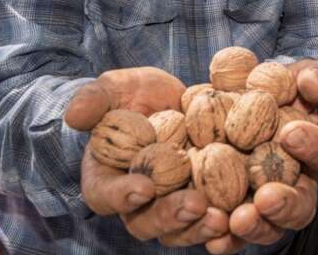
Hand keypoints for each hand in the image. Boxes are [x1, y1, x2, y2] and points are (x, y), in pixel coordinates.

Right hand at [66, 68, 231, 244]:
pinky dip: (228, 227)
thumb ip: (95, 98)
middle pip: (146, 222)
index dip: (121, 196)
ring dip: (199, 227)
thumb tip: (74, 115)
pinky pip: (213, 223)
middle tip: (193, 205)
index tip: (142, 187)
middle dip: (169, 216)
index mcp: (107, 178)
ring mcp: (172, 206)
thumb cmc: (136, 95)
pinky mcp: (205, 203)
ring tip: (221, 218)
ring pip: (181, 230)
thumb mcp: (115, 87)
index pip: (105, 195)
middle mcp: (138, 202)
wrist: (178, 99)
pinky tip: (243, 217)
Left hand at [216, 59, 317, 250]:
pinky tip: (212, 240)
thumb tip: (309, 82)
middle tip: (266, 197)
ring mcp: (267, 204)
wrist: (248, 102)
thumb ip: (314, 76)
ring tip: (237, 220)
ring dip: (255, 226)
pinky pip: (233, 234)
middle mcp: (298, 184)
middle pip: (301, 205)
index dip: (312, 145)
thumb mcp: (302, 75)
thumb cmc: (281, 88)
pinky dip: (224, 240)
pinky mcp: (236, 213)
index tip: (291, 134)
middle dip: (284, 204)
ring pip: (269, 226)